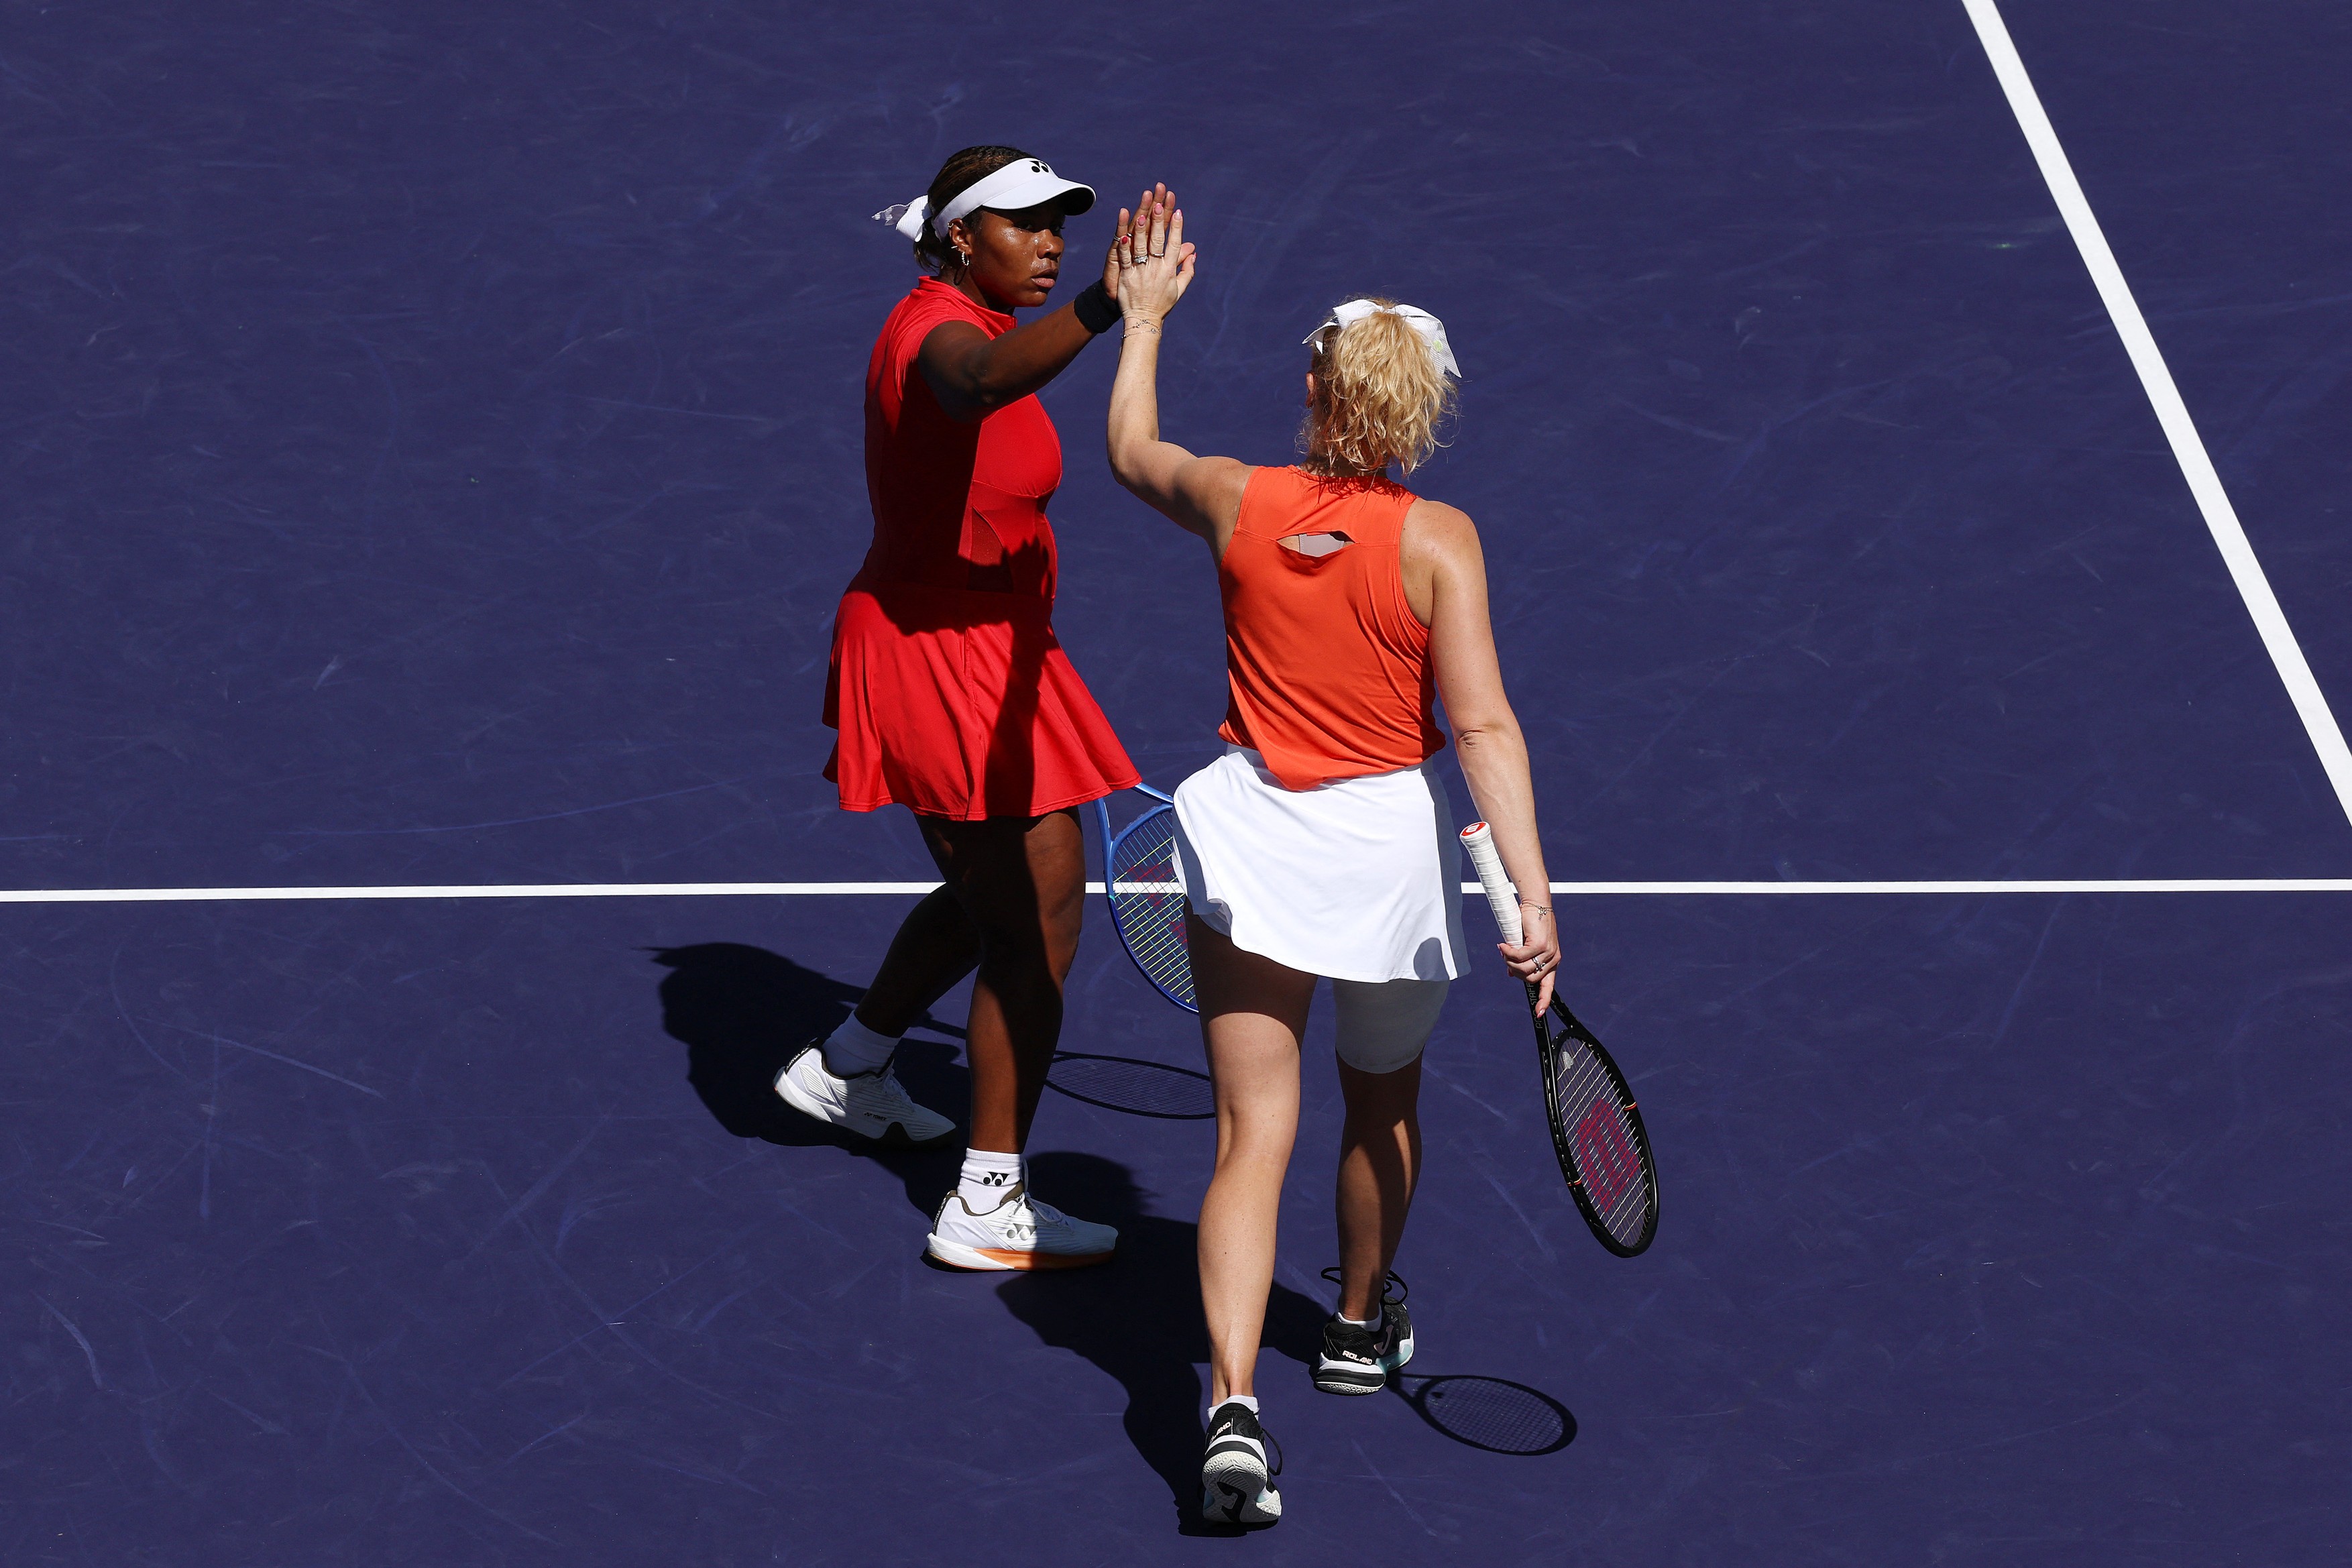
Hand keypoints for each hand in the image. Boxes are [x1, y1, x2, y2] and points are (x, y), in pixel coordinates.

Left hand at [1110, 185, 1194, 327]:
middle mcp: (1156, 269)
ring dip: (1142, 231)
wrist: (1143, 320)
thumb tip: (1193, 253)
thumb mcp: (1178, 289)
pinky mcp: (1127, 276)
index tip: (1178, 212)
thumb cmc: (1162, 304)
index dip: (1177, 228)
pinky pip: (1125, 259)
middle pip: (1158, 242)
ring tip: (1143, 215)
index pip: (1175, 245)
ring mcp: (1141, 272)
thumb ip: (1187, 270)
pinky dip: (1124, 247)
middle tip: (1159, 205)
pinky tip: (1124, 234)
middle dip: (1159, 222)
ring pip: (1141, 247)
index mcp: (1169, 270)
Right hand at [1499, 905, 1559, 1013]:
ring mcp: (1548, 952)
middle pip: (1529, 978)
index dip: (1544, 1000)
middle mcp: (1553, 958)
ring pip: (1523, 969)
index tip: (1539, 1013)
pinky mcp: (1540, 944)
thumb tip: (1512, 974)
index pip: (1549, 985)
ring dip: (1509, 961)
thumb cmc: (1530, 922)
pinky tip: (1503, 945)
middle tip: (1505, 957)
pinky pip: (1519, 956)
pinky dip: (1508, 952)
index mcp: (1552, 961)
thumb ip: (1522, 960)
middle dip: (1514, 971)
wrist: (1536, 904)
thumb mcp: (1526, 945)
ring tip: (1504, 949)